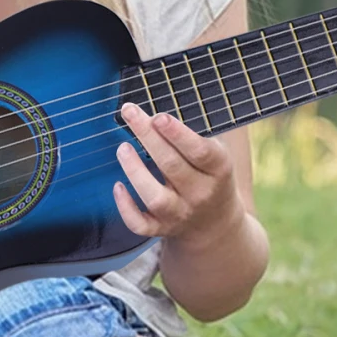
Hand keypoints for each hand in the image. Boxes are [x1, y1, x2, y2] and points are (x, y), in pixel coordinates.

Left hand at [112, 102, 241, 243]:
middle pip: (172, 166)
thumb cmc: (211, 177)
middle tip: (129, 111)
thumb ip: (195, 133)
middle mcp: (201, 193)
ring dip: (135, 171)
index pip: (200, 151)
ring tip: (122, 147)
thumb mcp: (216, 154)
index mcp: (219, 170)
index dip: (178, 133)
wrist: (217, 227)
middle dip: (148, 136)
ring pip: (155, 197)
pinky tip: (117, 186)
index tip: (158, 116)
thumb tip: (159, 106)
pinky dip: (126, 208)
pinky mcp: (163, 230)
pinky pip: (140, 224)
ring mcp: (181, 214)